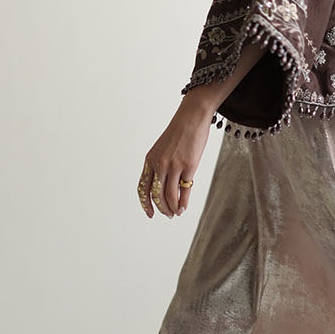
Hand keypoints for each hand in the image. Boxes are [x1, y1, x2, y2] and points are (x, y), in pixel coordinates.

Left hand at [137, 96, 212, 218]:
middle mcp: (159, 164)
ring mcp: (173, 165)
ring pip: (169, 195)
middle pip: (156, 194)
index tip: (150, 213)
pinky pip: (184, 190)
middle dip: (162, 208)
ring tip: (176, 212)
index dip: (145, 203)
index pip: (143, 187)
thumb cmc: (179, 133)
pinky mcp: (188, 166)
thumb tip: (165, 186)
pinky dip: (183, 202)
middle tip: (168, 214)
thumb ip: (160, 165)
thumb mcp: (163, 149)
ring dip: (172, 208)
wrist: (191, 118)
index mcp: (150, 160)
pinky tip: (184, 207)